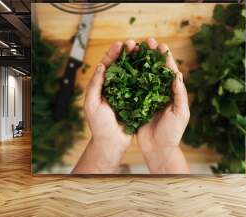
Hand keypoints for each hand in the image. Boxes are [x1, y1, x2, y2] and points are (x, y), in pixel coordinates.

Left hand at [72, 41, 136, 173]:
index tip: (120, 44)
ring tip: (145, 51)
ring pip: (133, 73)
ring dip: (138, 61)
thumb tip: (101, 66)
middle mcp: (114, 87)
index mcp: (102, 85)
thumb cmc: (99, 125)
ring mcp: (126, 93)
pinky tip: (153, 68)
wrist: (111, 143)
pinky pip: (141, 85)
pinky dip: (147, 76)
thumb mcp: (92, 104)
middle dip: (128, 53)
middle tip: (135, 43)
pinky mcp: (136, 100)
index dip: (113, 53)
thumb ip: (95, 85)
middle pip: (121, 65)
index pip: (107, 65)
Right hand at [137, 38, 190, 173]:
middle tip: (145, 42)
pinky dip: (129, 77)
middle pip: (155, 69)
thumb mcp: (180, 113)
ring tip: (133, 50)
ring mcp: (148, 97)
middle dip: (151, 55)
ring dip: (139, 62)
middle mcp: (160, 92)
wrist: (158, 149)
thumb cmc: (173, 133)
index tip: (159, 45)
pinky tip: (123, 68)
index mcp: (172, 93)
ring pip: (143, 76)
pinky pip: (133, 88)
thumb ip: (179, 94)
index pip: (169, 71)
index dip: (164, 57)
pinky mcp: (137, 104)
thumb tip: (177, 74)